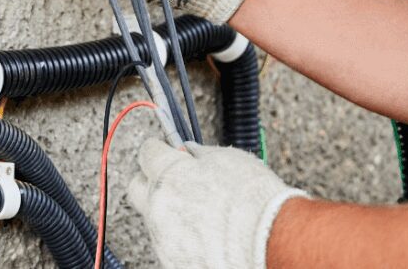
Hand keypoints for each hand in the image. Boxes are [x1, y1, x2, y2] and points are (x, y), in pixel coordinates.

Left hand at [127, 138, 306, 268]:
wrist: (271, 242)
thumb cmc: (254, 200)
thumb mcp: (227, 159)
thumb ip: (199, 154)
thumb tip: (190, 152)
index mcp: (168, 175)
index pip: (146, 153)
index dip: (158, 149)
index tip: (165, 150)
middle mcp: (158, 207)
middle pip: (137, 188)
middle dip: (151, 180)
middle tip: (172, 179)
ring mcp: (164, 239)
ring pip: (154, 219)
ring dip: (169, 212)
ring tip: (201, 213)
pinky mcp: (173, 262)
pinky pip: (169, 244)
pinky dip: (181, 237)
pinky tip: (205, 234)